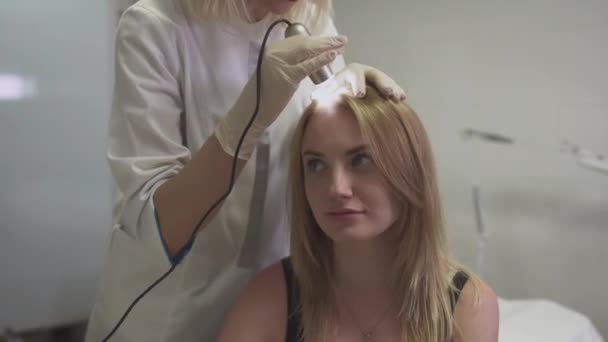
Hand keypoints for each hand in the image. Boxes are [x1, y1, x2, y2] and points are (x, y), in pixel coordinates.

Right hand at [215, 34, 346, 158]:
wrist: (251, 112)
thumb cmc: (264, 98)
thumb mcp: (276, 75)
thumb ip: (289, 65)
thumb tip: (309, 61)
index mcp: (272, 51)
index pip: (298, 41)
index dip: (316, 40)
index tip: (330, 40)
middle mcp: (275, 53)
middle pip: (305, 43)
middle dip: (325, 41)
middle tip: (341, 40)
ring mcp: (279, 63)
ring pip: (307, 51)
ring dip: (327, 47)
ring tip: (342, 44)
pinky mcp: (286, 76)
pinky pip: (307, 66)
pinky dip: (321, 60)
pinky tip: (332, 55)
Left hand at [317, 63, 405, 101]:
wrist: (343, 85)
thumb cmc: (335, 88)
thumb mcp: (328, 89)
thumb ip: (323, 93)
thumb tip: (314, 97)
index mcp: (350, 72)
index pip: (355, 75)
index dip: (358, 84)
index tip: (360, 95)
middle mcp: (365, 72)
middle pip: (375, 76)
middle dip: (382, 84)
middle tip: (387, 93)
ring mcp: (376, 78)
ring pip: (386, 81)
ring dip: (393, 88)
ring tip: (398, 97)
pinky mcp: (383, 86)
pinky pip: (391, 87)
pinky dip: (397, 92)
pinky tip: (402, 99)